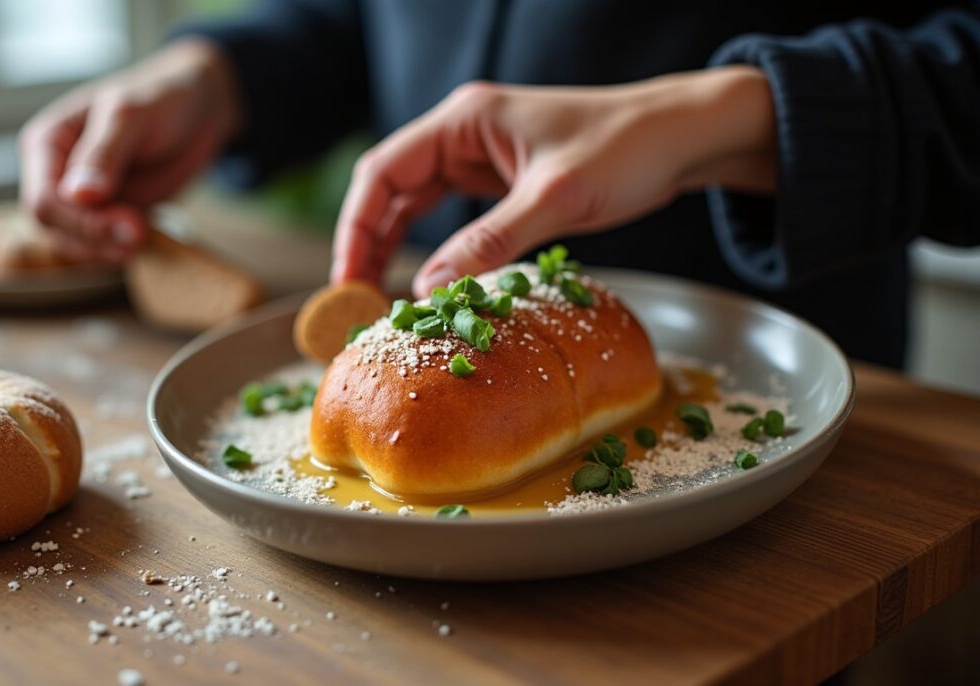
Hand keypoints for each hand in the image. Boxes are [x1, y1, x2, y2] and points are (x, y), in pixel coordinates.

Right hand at [19, 39, 241, 262]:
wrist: (198, 109)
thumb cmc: (161, 98)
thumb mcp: (131, 116)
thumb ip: (103, 154)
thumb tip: (77, 195)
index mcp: (47, 143)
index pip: (42, 200)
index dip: (80, 223)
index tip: (129, 224)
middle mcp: (56, 173)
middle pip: (53, 228)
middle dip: (95, 238)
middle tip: (140, 235)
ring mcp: (81, 198)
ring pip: (73, 244)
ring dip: (105, 250)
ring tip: (143, 237)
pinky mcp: (107, 215)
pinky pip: (100, 247)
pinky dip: (118, 250)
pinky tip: (144, 239)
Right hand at [331, 66, 776, 295]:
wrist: (680, 138)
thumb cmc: (626, 149)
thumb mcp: (555, 198)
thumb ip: (490, 242)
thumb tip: (429, 288)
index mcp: (465, 120)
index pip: (385, 170)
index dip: (357, 224)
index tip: (348, 275)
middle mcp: (465, 134)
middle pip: (391, 188)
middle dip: (368, 240)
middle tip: (357, 296)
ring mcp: (482, 157)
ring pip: (417, 203)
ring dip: (395, 246)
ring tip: (379, 294)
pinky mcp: (503, 182)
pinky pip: (452, 216)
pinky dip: (435, 247)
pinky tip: (429, 278)